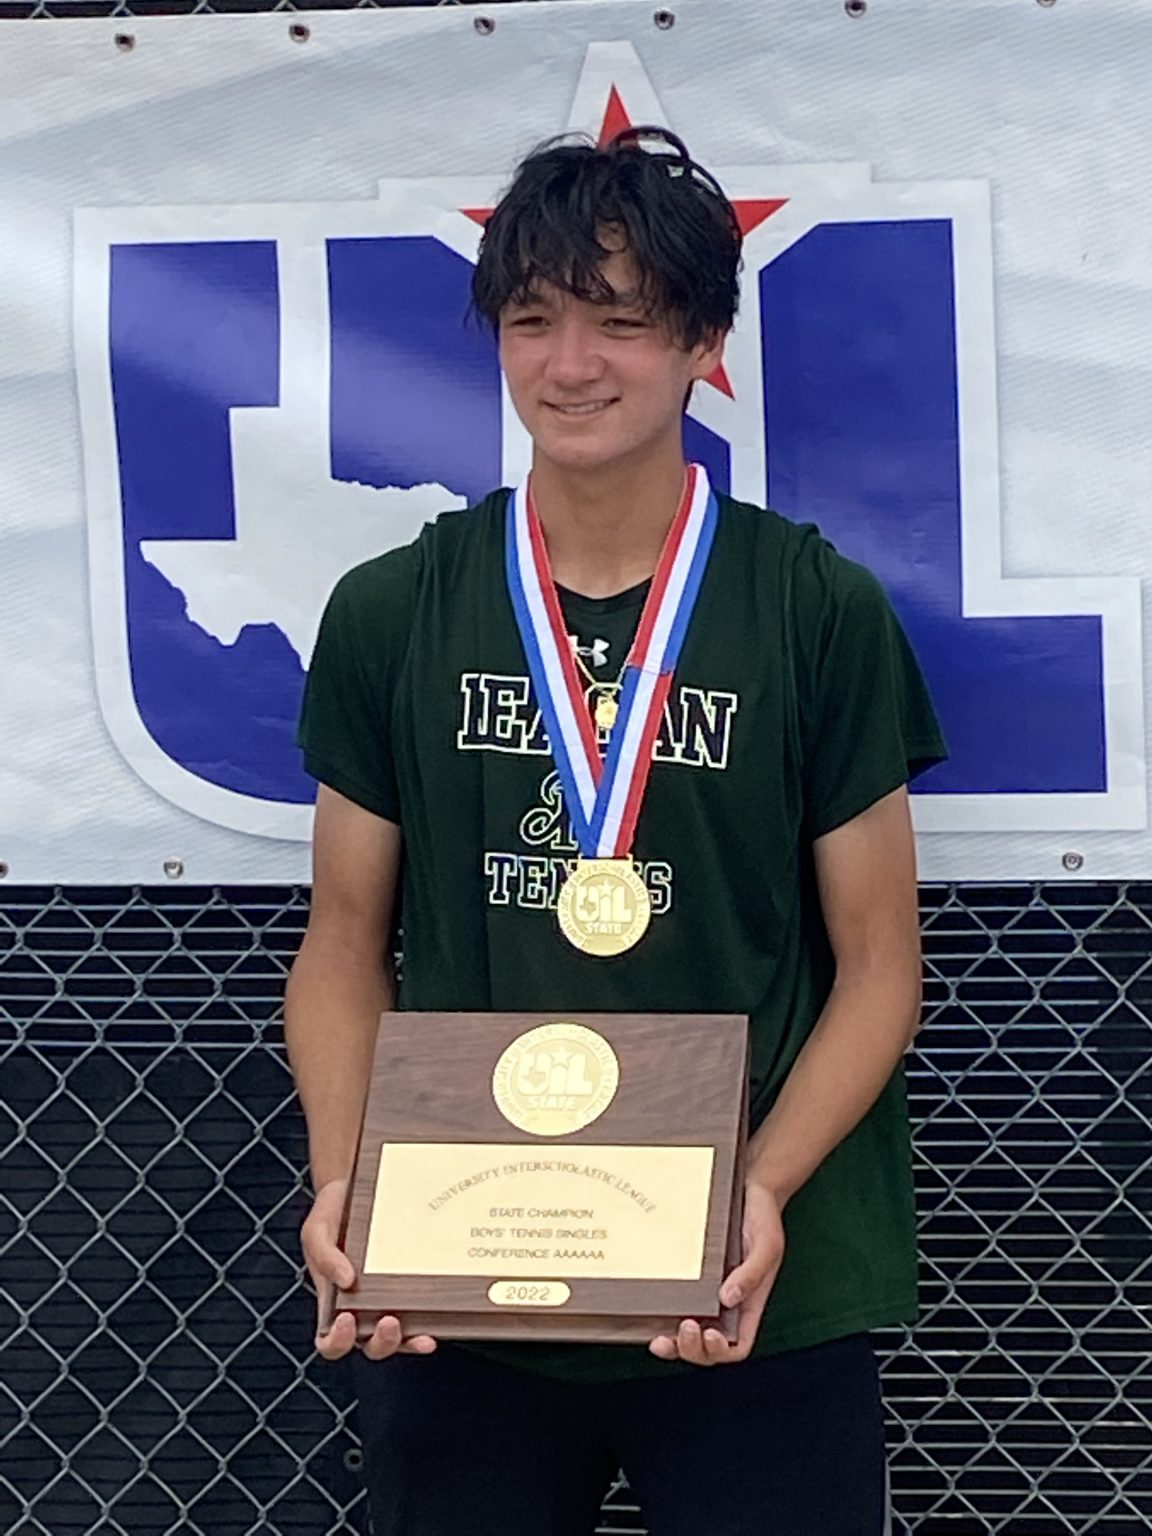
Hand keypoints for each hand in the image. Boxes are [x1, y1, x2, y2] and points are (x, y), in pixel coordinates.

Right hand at [302, 1177, 436, 1361]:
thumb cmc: (333, 1213)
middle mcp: (362, 1307)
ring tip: (421, 1334)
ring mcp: (389, 1299)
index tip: (346, 1320)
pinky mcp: (411, 1288)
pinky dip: (430, 1324)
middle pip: (370, 1345)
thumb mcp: (317, 1231)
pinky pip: (421, 1315)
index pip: (330, 1340)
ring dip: (409, 1342)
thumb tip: (345, 1280)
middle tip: (389, 1321)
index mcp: (333, 1302)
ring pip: (399, 1338)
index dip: (337, 1341)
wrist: (356, 1188)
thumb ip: (323, 1256)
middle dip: (381, 1343)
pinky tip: (438, 1320)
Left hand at [648, 1178, 784, 1365]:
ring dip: (674, 1344)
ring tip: (661, 1337)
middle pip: (708, 1349)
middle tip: (683, 1329)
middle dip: (693, 1350)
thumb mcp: (767, 1246)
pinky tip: (652, 1313)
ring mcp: (706, 1294)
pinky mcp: (690, 1278)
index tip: (710, 1336)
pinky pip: (674, 1306)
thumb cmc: (763, 1217)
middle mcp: (726, 1305)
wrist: (748, 1188)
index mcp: (749, 1304)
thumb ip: (752, 1274)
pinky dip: (662, 1318)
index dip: (721, 1352)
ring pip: (688, 1334)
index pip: (737, 1346)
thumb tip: (728, 1300)